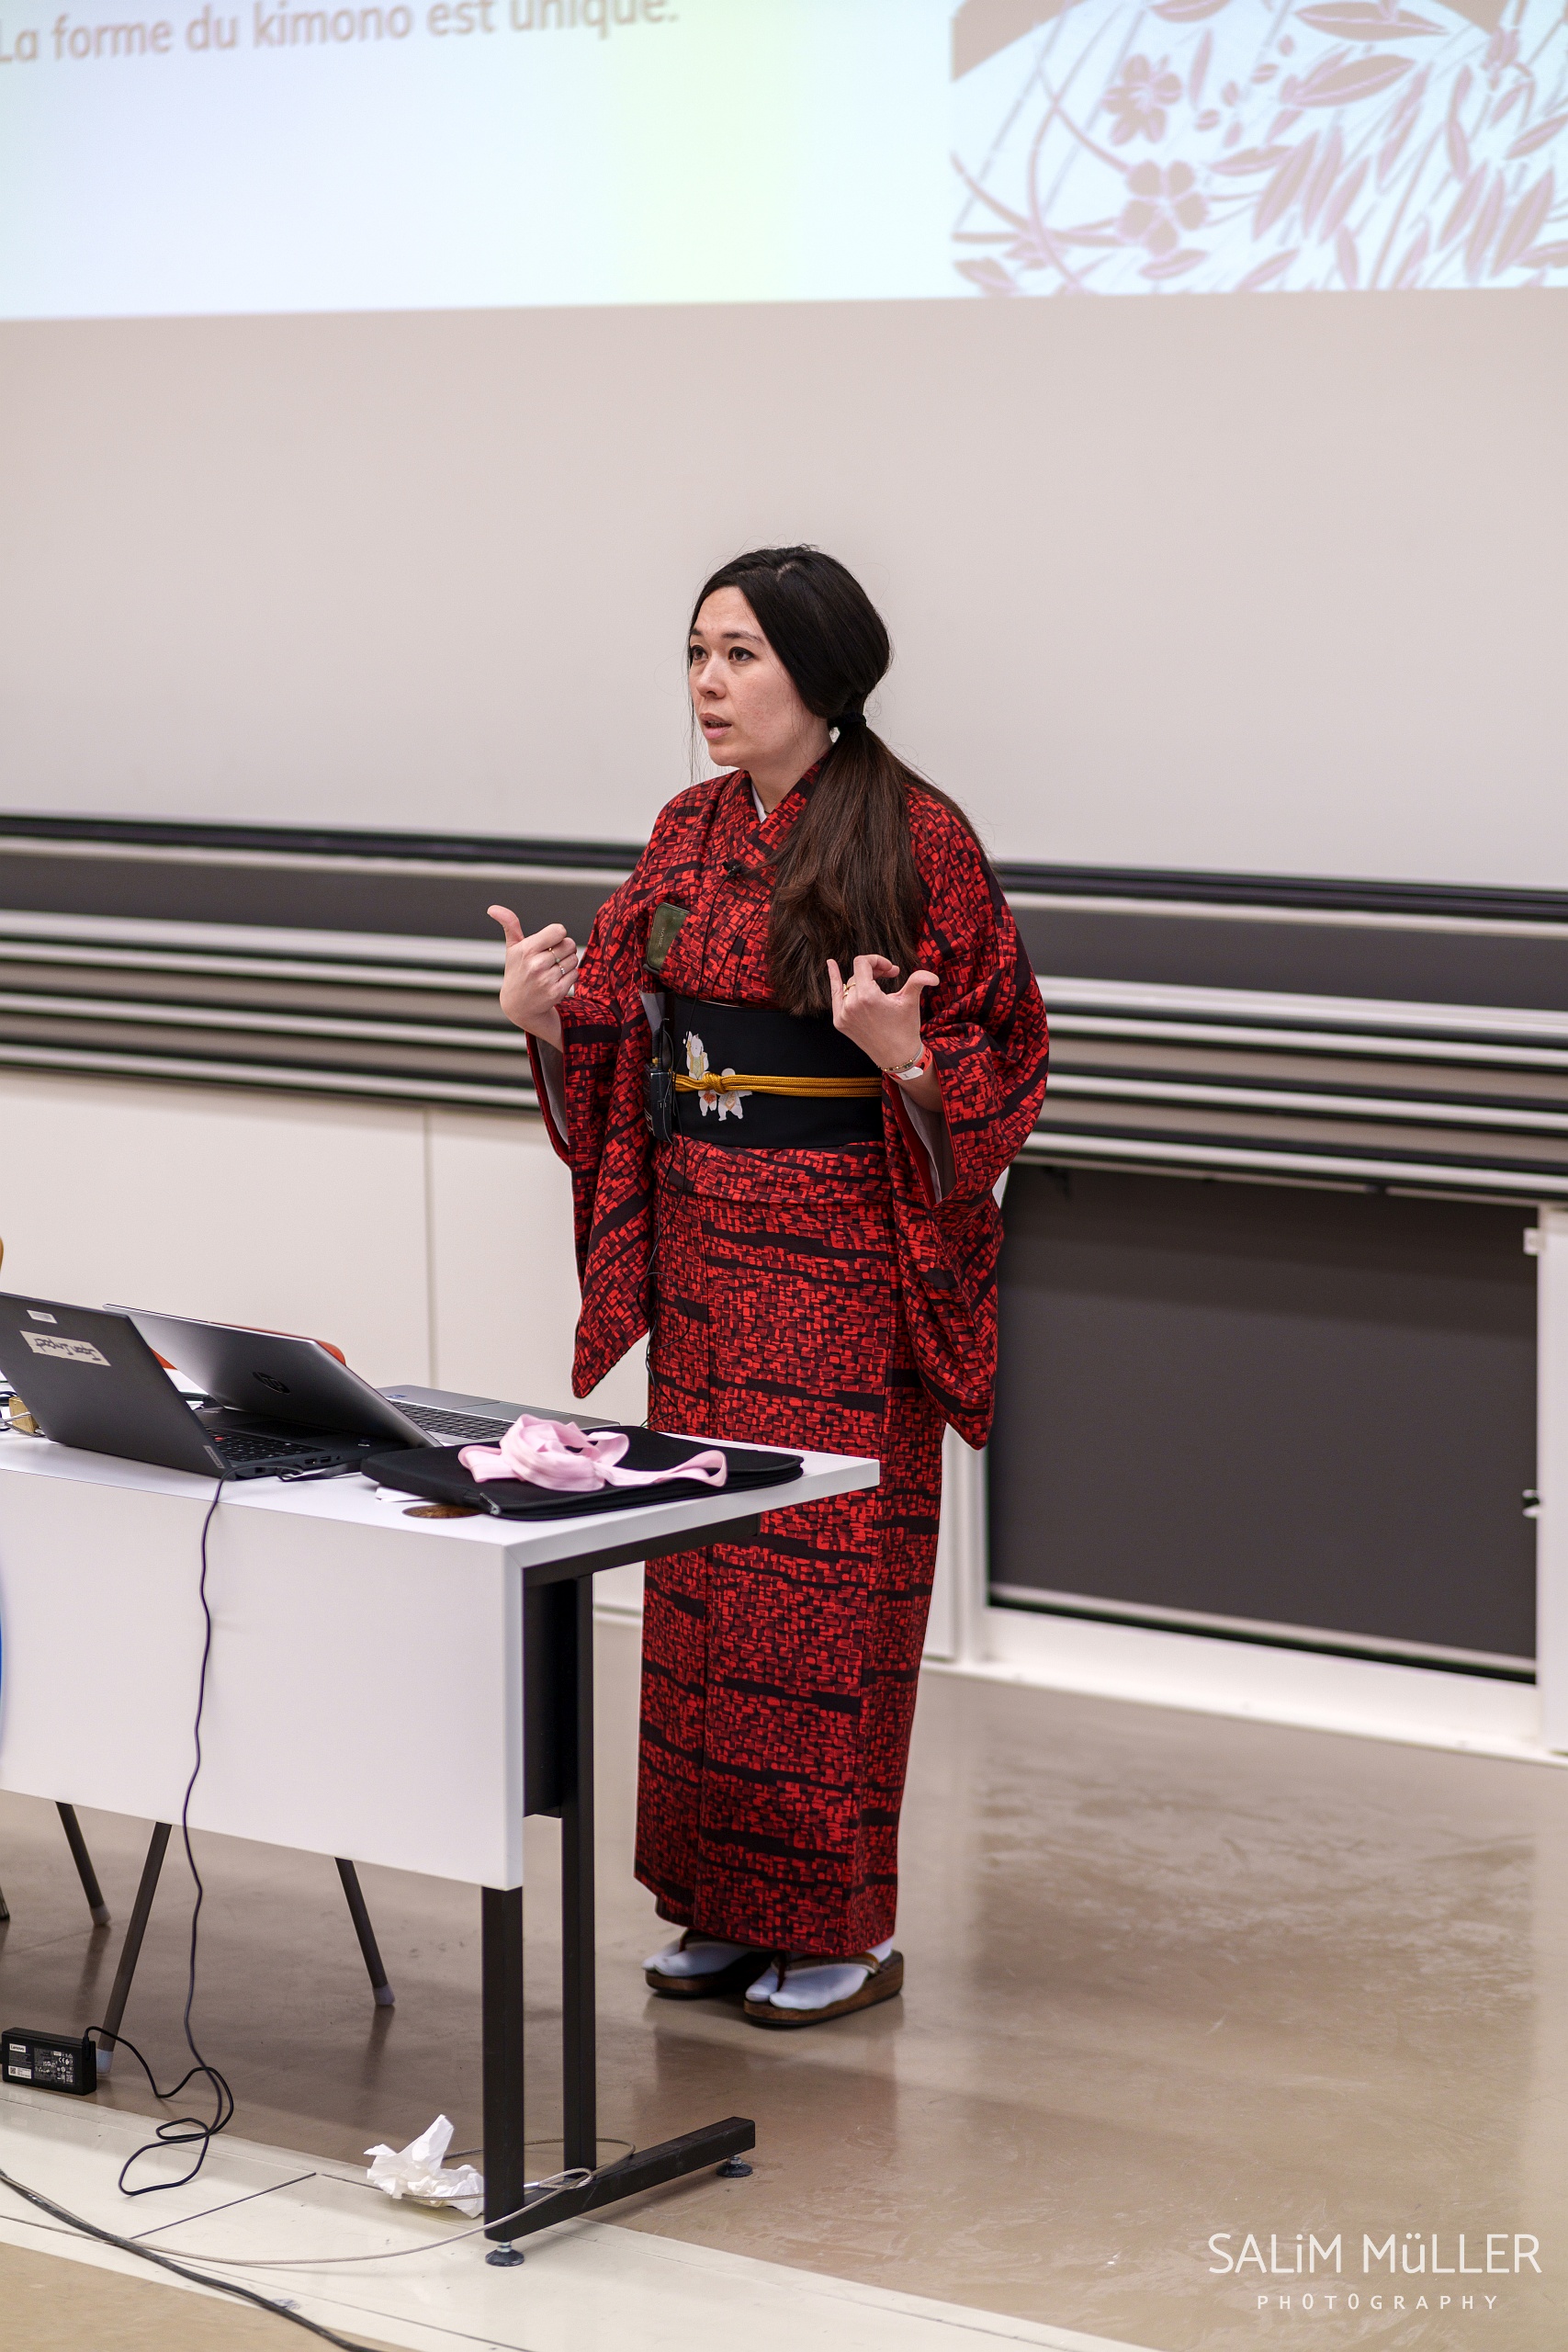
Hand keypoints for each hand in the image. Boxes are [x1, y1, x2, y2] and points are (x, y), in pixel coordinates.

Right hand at [490, 907, 577, 1049]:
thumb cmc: (517, 972)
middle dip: (564, 948)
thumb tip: (492, 908)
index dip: (558, 934)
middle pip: (569, 944)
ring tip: (553, 968)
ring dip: (568, 962)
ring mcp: (546, 980)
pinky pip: (575, 974)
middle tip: (552, 957)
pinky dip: (570, 975)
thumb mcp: (512, 948)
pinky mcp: (556, 992)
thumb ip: (509, 925)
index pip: (559, 931)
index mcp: (526, 950)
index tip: (550, 941)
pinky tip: (557, 979)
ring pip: (573, 959)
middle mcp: (536, 965)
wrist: (519, 1005)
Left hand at [827, 954, 936, 1072]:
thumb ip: (918, 981)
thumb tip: (933, 977)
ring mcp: (843, 1014)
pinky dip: (835, 980)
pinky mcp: (840, 1022)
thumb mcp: (910, 1002)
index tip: (891, 970)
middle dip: (874, 971)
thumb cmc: (905, 1029)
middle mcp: (851, 1004)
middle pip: (857, 974)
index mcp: (867, 996)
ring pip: (850, 984)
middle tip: (890, 976)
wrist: (897, 1056)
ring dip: (863, 980)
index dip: (877, 961)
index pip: (863, 963)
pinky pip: (836, 996)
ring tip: (876, 980)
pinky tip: (831, 964)